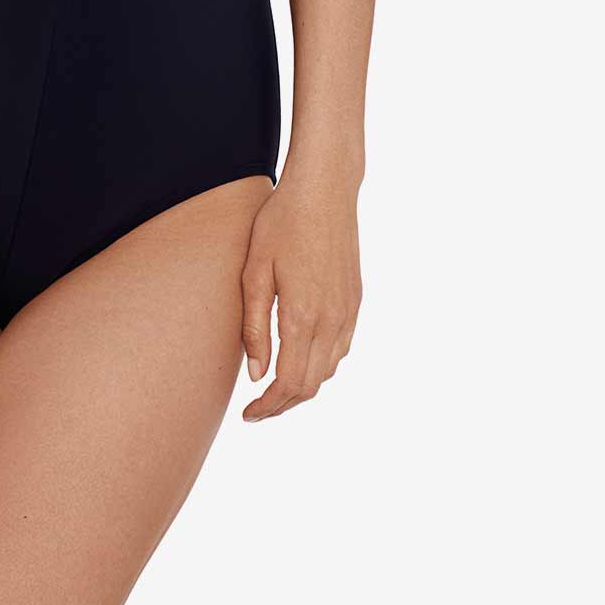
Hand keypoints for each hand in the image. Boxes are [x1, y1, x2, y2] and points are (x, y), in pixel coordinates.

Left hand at [240, 170, 361, 420]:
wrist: (324, 189)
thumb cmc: (281, 223)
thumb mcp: (254, 271)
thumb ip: (254, 326)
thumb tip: (256, 374)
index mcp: (303, 316)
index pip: (289, 383)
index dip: (269, 406)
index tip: (249, 414)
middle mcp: (332, 321)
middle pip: (311, 385)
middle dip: (284, 404)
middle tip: (257, 408)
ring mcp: (348, 311)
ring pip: (329, 370)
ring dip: (303, 386)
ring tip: (275, 386)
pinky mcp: (355, 300)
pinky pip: (342, 348)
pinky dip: (322, 364)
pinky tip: (302, 356)